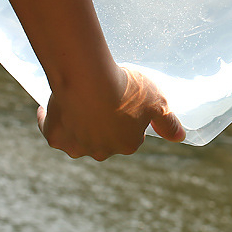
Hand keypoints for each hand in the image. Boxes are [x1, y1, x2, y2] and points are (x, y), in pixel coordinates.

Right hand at [37, 67, 185, 160]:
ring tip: (76, 103)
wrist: (89, 80)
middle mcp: (102, 151)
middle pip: (102, 139)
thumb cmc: (126, 88)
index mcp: (127, 144)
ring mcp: (77, 146)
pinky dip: (50, 120)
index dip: (126, 116)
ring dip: (77, 126)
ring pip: (77, 138)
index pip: (130, 134)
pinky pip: (52, 130)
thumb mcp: (156, 100)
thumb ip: (168, 121)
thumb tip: (181, 137)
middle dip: (101, 124)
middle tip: (99, 99)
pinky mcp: (55, 137)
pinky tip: (50, 107)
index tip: (121, 101)